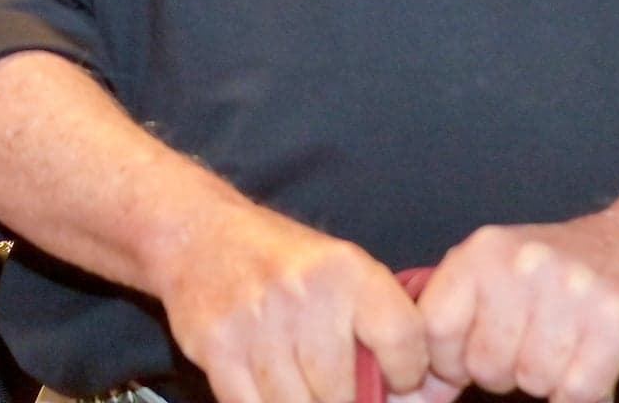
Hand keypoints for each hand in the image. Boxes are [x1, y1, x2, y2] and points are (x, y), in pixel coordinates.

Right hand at [151, 199, 454, 402]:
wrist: (197, 233)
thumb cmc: (281, 261)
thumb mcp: (339, 270)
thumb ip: (382, 325)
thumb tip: (421, 397)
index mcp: (346, 270)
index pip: (404, 342)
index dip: (406, 376)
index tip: (394, 380)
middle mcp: (305, 293)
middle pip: (345, 393)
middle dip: (343, 400)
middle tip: (331, 384)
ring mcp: (258, 322)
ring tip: (300, 384)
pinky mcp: (218, 348)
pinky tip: (268, 389)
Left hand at [417, 194, 618, 402]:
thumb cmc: (566, 268)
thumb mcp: (501, 275)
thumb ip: (456, 323)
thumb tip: (418, 393)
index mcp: (482, 251)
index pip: (434, 327)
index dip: (447, 361)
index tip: (466, 364)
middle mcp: (520, 263)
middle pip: (485, 364)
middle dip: (506, 373)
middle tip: (533, 346)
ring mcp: (568, 288)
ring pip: (533, 381)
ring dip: (549, 381)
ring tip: (565, 347)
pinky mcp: (614, 318)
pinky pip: (577, 391)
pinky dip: (583, 393)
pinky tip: (590, 365)